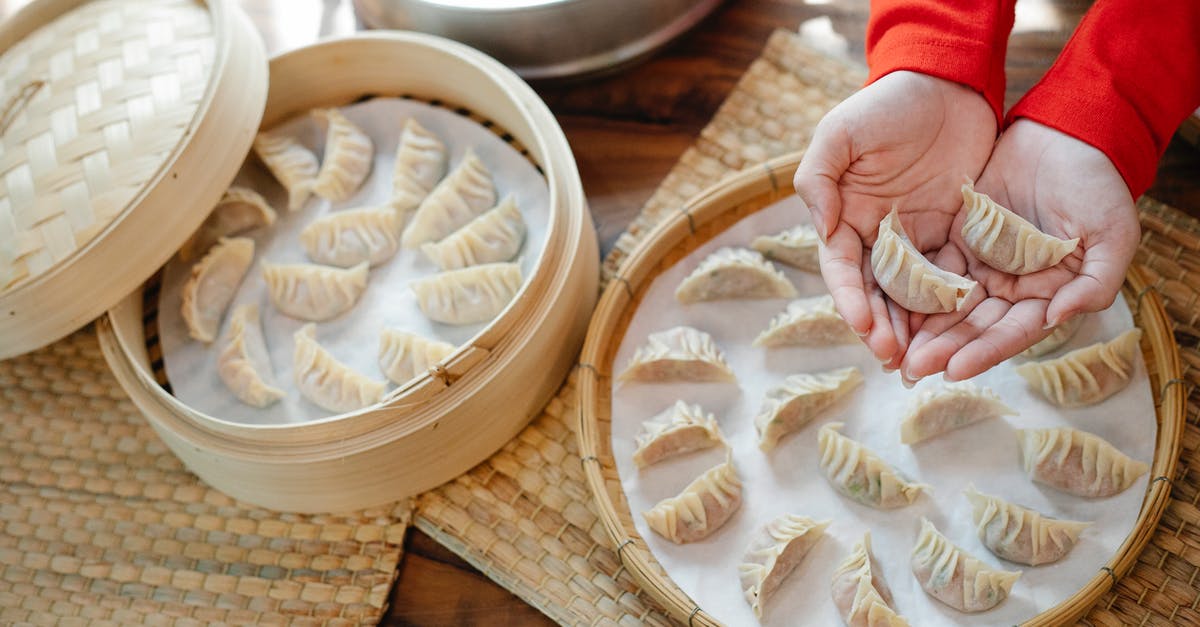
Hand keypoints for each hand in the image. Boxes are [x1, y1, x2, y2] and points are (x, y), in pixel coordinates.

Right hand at [792, 71, 996, 366]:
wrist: (947, 83)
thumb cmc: (886, 104)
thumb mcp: (839, 132)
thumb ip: (819, 179)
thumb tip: (823, 230)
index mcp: (845, 217)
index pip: (843, 269)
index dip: (851, 299)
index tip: (862, 325)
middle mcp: (878, 235)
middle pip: (877, 292)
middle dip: (883, 327)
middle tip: (895, 358)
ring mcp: (917, 237)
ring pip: (914, 293)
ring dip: (916, 327)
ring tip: (924, 358)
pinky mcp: (955, 233)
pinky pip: (954, 275)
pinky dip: (953, 304)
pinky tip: (962, 328)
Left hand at [901, 119, 1140, 381]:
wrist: (1066, 135)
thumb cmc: (1099, 187)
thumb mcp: (1113, 235)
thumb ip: (1094, 284)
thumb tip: (1057, 318)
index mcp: (1048, 296)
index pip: (1012, 333)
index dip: (984, 352)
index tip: (954, 370)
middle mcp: (1012, 289)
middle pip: (973, 326)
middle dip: (943, 349)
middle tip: (910, 369)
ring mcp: (982, 265)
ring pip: (948, 304)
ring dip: (922, 327)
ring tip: (891, 348)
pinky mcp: (958, 240)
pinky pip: (931, 269)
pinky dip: (911, 288)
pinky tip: (887, 305)